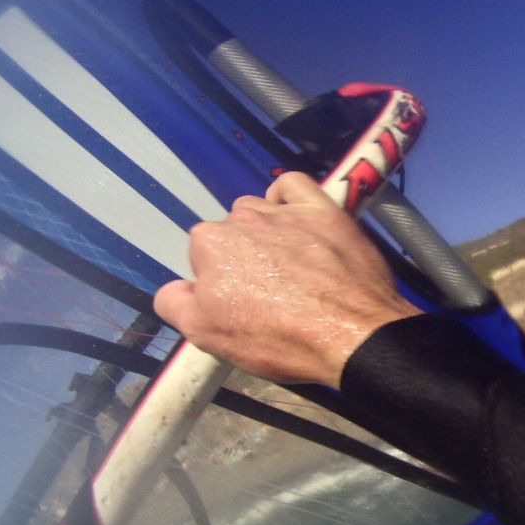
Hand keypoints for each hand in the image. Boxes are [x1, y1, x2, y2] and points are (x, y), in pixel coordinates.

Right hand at [154, 172, 421, 387]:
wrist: (351, 335)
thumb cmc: (279, 338)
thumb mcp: (208, 336)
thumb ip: (176, 305)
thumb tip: (174, 289)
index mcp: (209, 244)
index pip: (203, 259)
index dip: (221, 284)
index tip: (242, 306)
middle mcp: (242, 218)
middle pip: (232, 233)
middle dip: (243, 258)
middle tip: (268, 294)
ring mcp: (285, 211)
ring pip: (261, 210)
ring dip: (266, 231)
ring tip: (287, 266)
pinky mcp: (323, 210)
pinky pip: (294, 185)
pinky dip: (288, 196)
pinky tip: (294, 217)